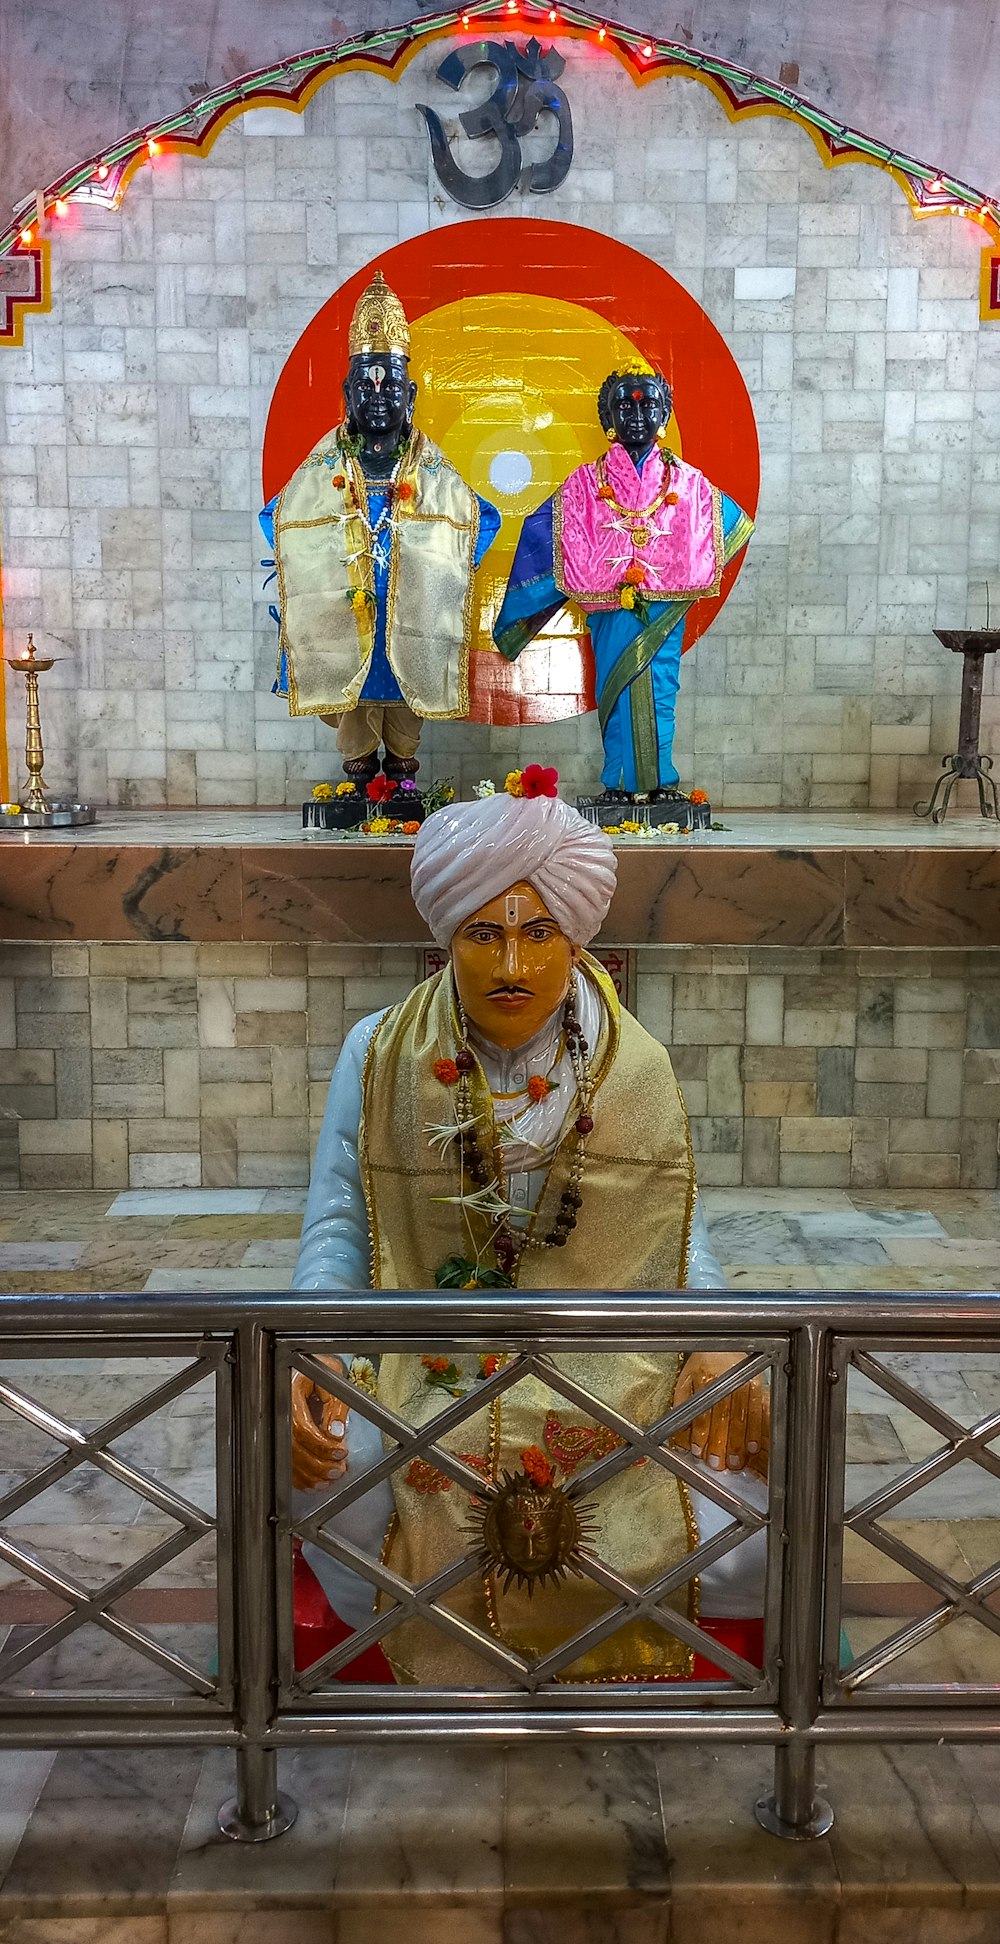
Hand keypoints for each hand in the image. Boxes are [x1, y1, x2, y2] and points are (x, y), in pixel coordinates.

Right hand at [290, 1356, 350, 1490]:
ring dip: (310, 1474)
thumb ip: (335, 1403)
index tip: (340, 1451)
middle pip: (292, 1447)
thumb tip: (336, 1433)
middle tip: (337, 1470)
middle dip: (317, 1464)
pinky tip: (315, 1484)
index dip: (320, 1444)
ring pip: (288, 1459)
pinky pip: (285, 1464)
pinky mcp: (279, 1437)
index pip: (300, 1426)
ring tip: (330, 1478)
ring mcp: (276, 1426)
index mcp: (289, 1394)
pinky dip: (300, 1478)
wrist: (304, 1364)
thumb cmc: (319, 1368)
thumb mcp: (332, 1376)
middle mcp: (278, 1412)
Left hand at [670, 1351, 769, 1480]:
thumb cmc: (701, 1365)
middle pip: (722, 1418)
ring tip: (734, 1461)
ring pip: (740, 1417)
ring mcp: (742, 1383)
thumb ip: (681, 1404)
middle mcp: (724, 1380)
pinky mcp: (757, 1386)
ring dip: (737, 1442)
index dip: (700, 1433)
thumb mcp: (684, 1380)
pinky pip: (756, 1411)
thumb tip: (680, 1433)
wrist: (723, 1345)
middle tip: (717, 1463)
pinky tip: (751, 1446)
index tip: (698, 1451)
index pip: (702, 1411)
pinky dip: (754, 1430)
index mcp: (703, 1378)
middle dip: (719, 1443)